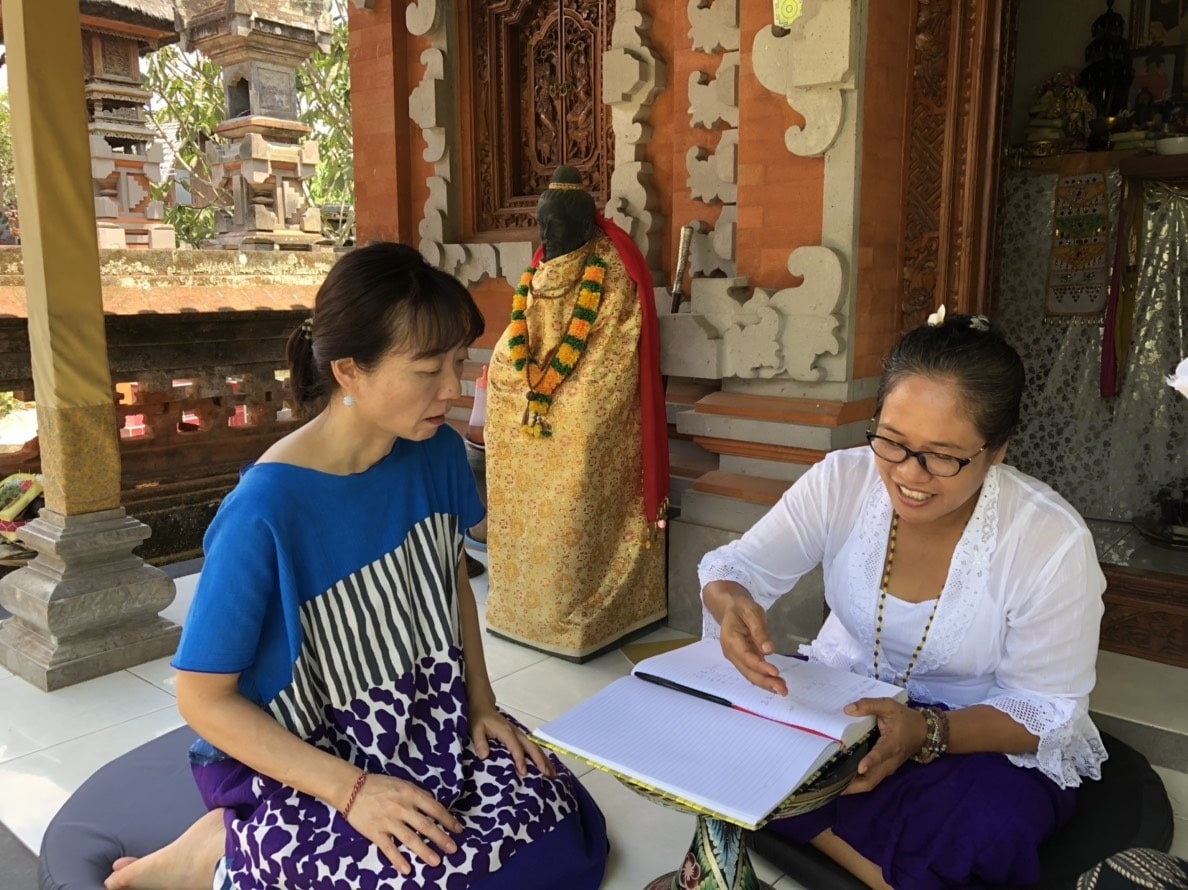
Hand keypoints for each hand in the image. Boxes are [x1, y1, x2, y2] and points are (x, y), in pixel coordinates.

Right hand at [342, 773, 462, 875]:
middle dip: (441, 838)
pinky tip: (407, 870)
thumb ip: (419, 795)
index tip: (458, 830)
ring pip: (410, 839)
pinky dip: (398, 860)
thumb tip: (435, 806)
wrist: (351, 788)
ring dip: (424, 851)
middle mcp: (402, 808)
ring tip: (436, 862)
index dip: (448, 820)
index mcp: (410, 794)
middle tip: (453, 849)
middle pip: (426, 826)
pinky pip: (389, 848)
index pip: (435, 808)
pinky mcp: (375, 833)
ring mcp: (388, 822)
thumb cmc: (380, 785)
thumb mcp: (403, 783)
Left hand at [470, 701, 555, 778]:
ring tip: (552, 773)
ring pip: (535, 747)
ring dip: (544, 759)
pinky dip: (541, 756)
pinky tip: (546, 765)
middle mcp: (516, 733)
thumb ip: (480, 742)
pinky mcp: (520, 737)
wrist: (483, 707)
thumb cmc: (479, 719)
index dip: (520, 760)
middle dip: (540, 760)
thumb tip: (484, 756)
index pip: (516, 747)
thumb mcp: (475, 729)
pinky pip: (533, 747)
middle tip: (547, 774)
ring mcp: (520, 734)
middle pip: (531, 747)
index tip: (524, 772)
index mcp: (507, 732)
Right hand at [717, 594, 786, 695]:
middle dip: (765, 682)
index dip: (761, 667)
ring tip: (783, 690)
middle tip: (783, 690)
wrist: (731, 608)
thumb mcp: (752, 612)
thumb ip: (760, 631)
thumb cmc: (742, 608)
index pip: (747, 657)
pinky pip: (753, 671)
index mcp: (731, 640)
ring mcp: (737, 658)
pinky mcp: (744, 659)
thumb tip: (768, 650)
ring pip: (750, 674)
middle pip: (748, 671)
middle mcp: (732, 653)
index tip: (776, 673)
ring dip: (766, 684)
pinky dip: (764, 678)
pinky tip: (776, 684)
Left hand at [840, 697, 927, 794]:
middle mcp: (890, 761)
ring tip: (831, 786)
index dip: (870, 761)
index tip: (860, 767)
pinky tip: (840, 780)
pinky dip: (856, 784)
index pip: (881, 754)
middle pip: (871, 780)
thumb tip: (848, 709)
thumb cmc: (905, 719)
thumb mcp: (890, 706)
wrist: (923, 732)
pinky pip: (869, 781)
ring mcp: (887, 768)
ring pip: (869, 784)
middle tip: (831, 786)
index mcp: (892, 744)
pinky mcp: (884, 770)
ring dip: (852, 787)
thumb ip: (869, 705)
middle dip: (852, 786)